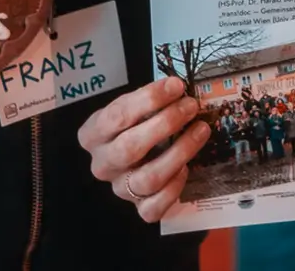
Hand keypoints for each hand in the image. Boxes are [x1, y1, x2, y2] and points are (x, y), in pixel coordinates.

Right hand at [77, 74, 209, 222]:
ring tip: (201, 130)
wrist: (131, 151)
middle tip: (190, 106)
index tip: (176, 86)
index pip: (117, 116)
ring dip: (179, 152)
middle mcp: (102, 164)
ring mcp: (120, 188)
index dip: (149, 99)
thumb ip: (149, 100)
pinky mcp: (137, 208)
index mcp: (93, 134)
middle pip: (130, 148)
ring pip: (148, 178)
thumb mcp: (132, 107)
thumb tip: (178, 89)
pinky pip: (154, 207)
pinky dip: (173, 188)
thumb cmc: (133, 123)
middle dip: (165, 124)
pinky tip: (187, 168)